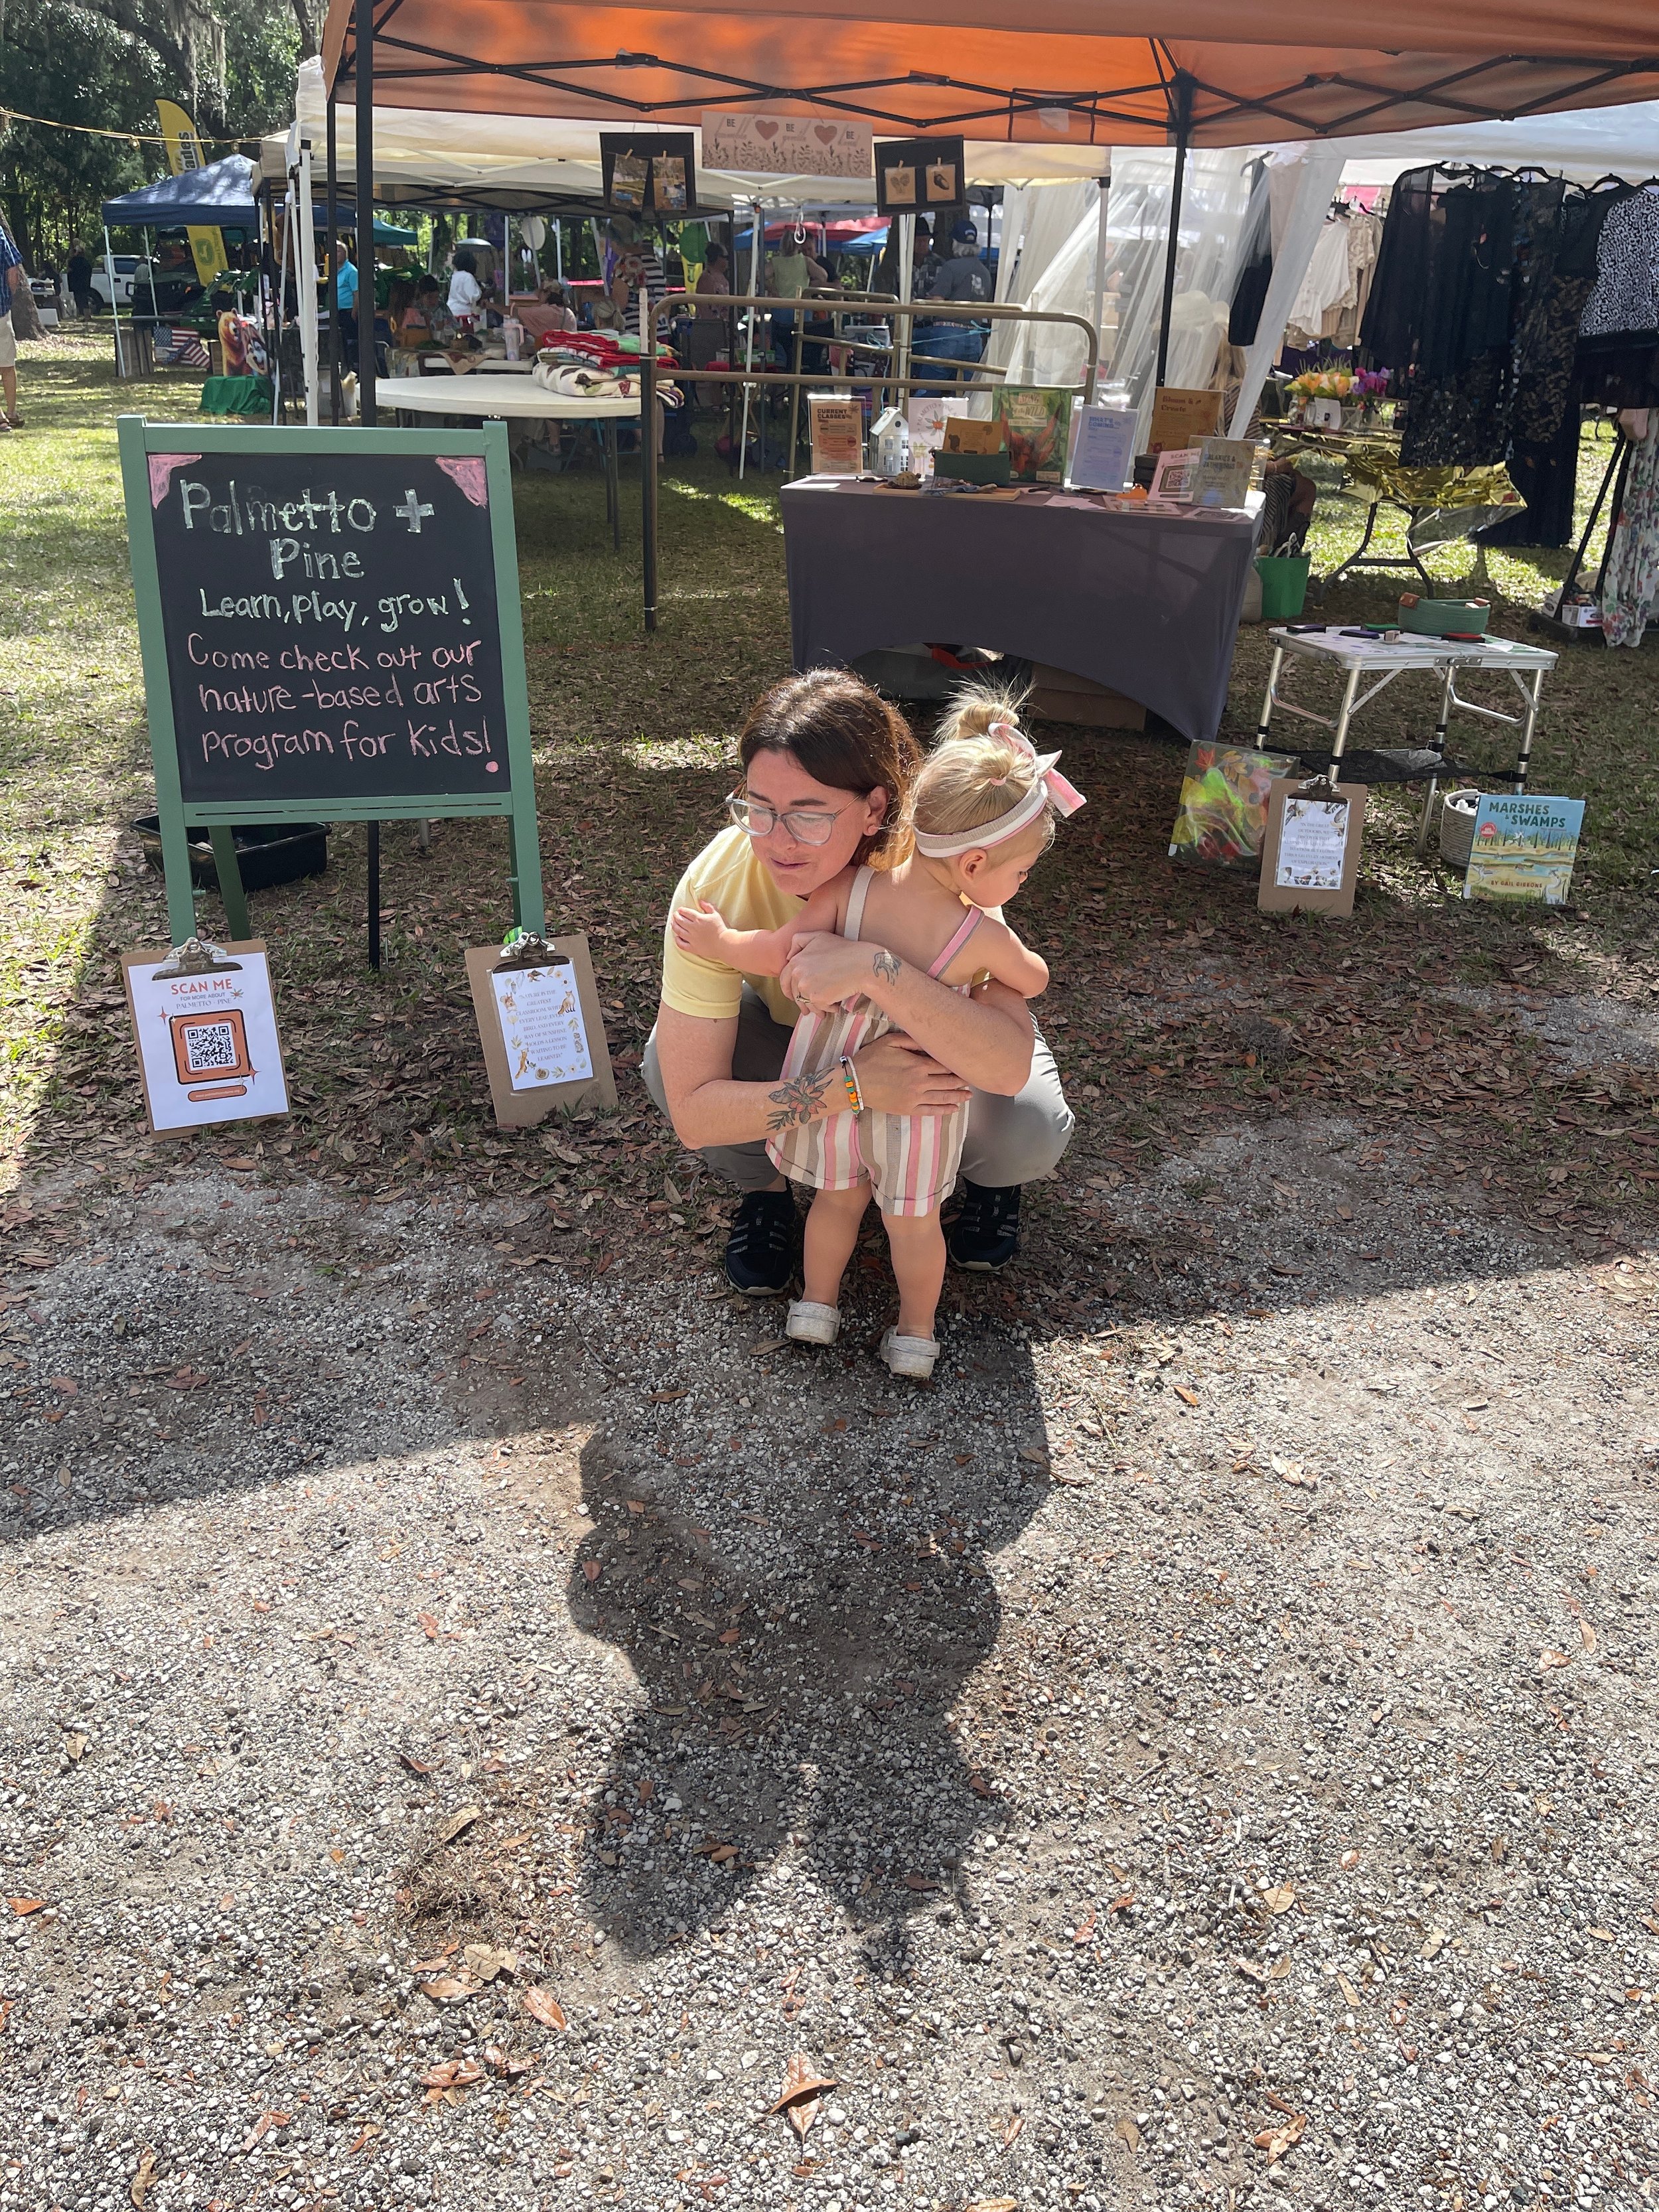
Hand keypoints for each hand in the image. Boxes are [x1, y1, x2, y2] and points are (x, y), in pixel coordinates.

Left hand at [671, 898, 728, 959]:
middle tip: (675, 915)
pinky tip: (677, 937)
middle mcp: (693, 928)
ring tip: (673, 923)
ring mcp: (692, 938)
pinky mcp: (693, 948)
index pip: (686, 912)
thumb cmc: (723, 928)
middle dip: (676, 916)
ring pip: (678, 931)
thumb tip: (700, 901)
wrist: (725, 943)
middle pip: (680, 920)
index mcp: (698, 918)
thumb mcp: (717, 914)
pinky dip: (677, 940)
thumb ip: (708, 907)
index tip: (680, 909)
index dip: (681, 910)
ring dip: (674, 926)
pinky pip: (681, 944)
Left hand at [780, 929, 887, 1012]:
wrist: (862, 964)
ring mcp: (807, 987)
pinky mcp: (817, 998)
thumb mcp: (819, 936)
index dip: (789, 988)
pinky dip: (828, 1009)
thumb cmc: (844, 950)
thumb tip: (788, 957)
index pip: (784, 979)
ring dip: (816, 1007)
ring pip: (807, 1004)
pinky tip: (836, 1006)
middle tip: (808, 1009)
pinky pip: (819, 1008)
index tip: (794, 995)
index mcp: (796, 961)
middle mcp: (798, 974)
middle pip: (795, 994)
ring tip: (828, 1006)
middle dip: (801, 1003)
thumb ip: (799, 941)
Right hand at [851, 1031, 970, 1116]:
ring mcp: (915, 1098)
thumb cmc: (871, 1059)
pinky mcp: (908, 1109)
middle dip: (961, 1081)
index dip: (957, 1066)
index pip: (944, 1065)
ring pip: (943, 1097)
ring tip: (969, 1096)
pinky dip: (944, 1110)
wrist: (855, 1082)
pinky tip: (954, 1109)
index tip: (967, 1065)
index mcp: (918, 1065)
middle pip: (947, 1082)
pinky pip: (931, 1111)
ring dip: (958, 1096)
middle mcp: (920, 1083)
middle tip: (972, 1080)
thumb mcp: (890, 1041)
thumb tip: (929, 1039)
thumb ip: (912, 1039)